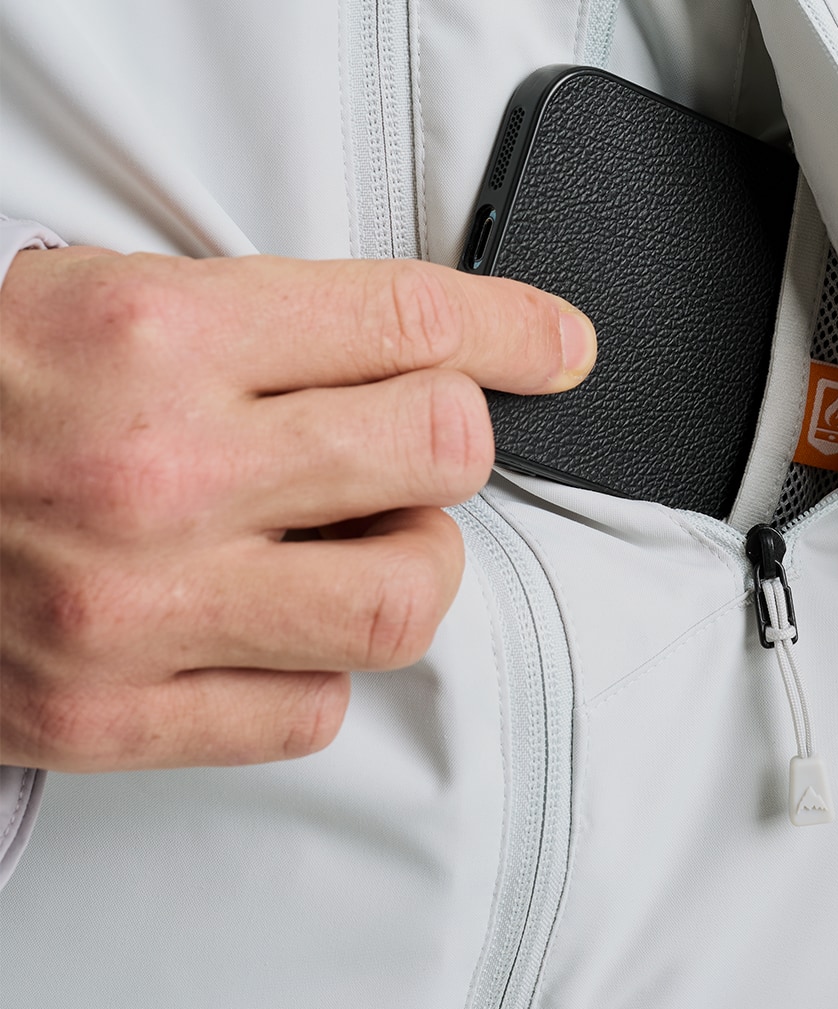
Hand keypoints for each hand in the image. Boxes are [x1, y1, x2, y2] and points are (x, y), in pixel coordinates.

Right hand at [0, 246, 595, 768]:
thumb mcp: (114, 295)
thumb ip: (272, 320)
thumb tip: (435, 342)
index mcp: (160, 335)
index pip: (410, 322)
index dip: (514, 328)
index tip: (559, 346)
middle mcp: (160, 470)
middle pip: (438, 449)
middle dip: (454, 437)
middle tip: (419, 440)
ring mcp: (138, 605)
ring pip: (402, 597)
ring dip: (414, 562)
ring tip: (366, 539)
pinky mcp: (107, 713)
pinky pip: (308, 711)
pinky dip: (320, 666)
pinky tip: (277, 621)